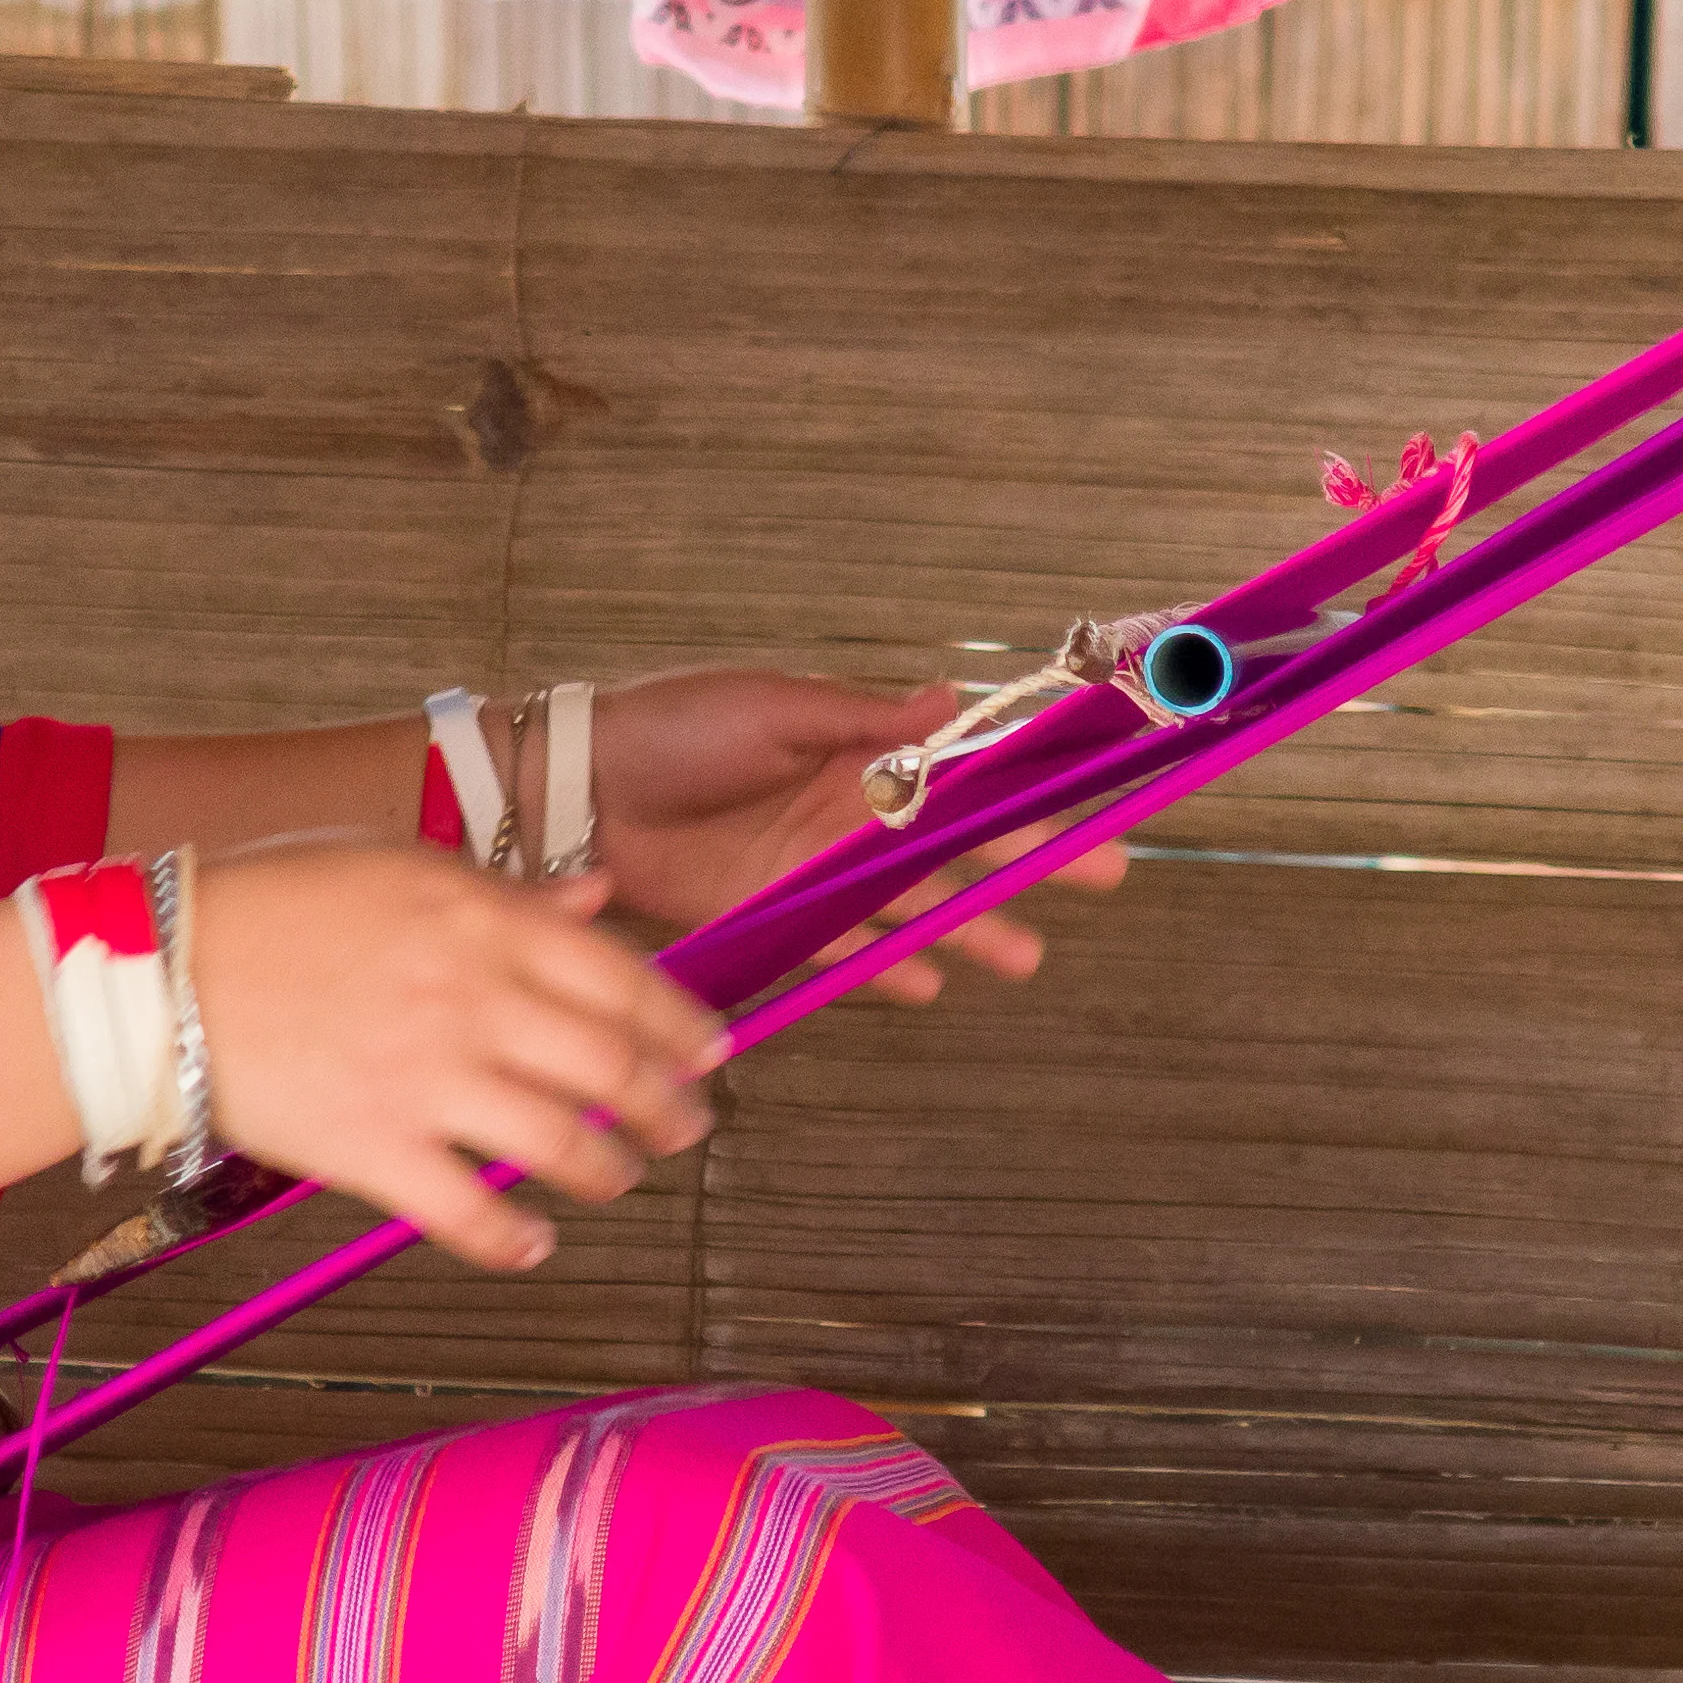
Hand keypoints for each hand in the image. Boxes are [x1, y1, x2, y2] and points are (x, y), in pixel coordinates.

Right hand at [184, 840, 722, 1272]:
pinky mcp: (374, 1148)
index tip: (710, 1053)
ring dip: (609, 1172)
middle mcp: (472, 998)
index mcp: (483, 920)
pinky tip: (533, 1244)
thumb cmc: (271, 903)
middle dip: (668, 1108)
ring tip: (619, 1179)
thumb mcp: (398, 864)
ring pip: (562, 1145)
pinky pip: (470, 1212)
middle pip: (612, 1068)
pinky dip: (514, 1239)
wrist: (157, 969)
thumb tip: (597, 896)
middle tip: (685, 1130)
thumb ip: (509, 891)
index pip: (624, 978)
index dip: (682, 1026)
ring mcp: (426, 1077)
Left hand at [576, 668, 1128, 1003]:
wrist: (581, 791)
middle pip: (955, 844)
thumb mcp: (773, 708)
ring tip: (1024, 954)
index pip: (960, 769)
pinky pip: (845, 946)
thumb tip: (951, 697)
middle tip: (1100, 878)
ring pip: (913, 903)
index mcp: (856, 752)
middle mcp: (848, 815)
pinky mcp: (776, 916)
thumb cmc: (673, 728)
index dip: (1023, 783)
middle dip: (1025, 860)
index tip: (1089, 795)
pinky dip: (885, 965)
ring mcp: (816, 871)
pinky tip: (925, 985)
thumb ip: (862, 717)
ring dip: (969, 925)